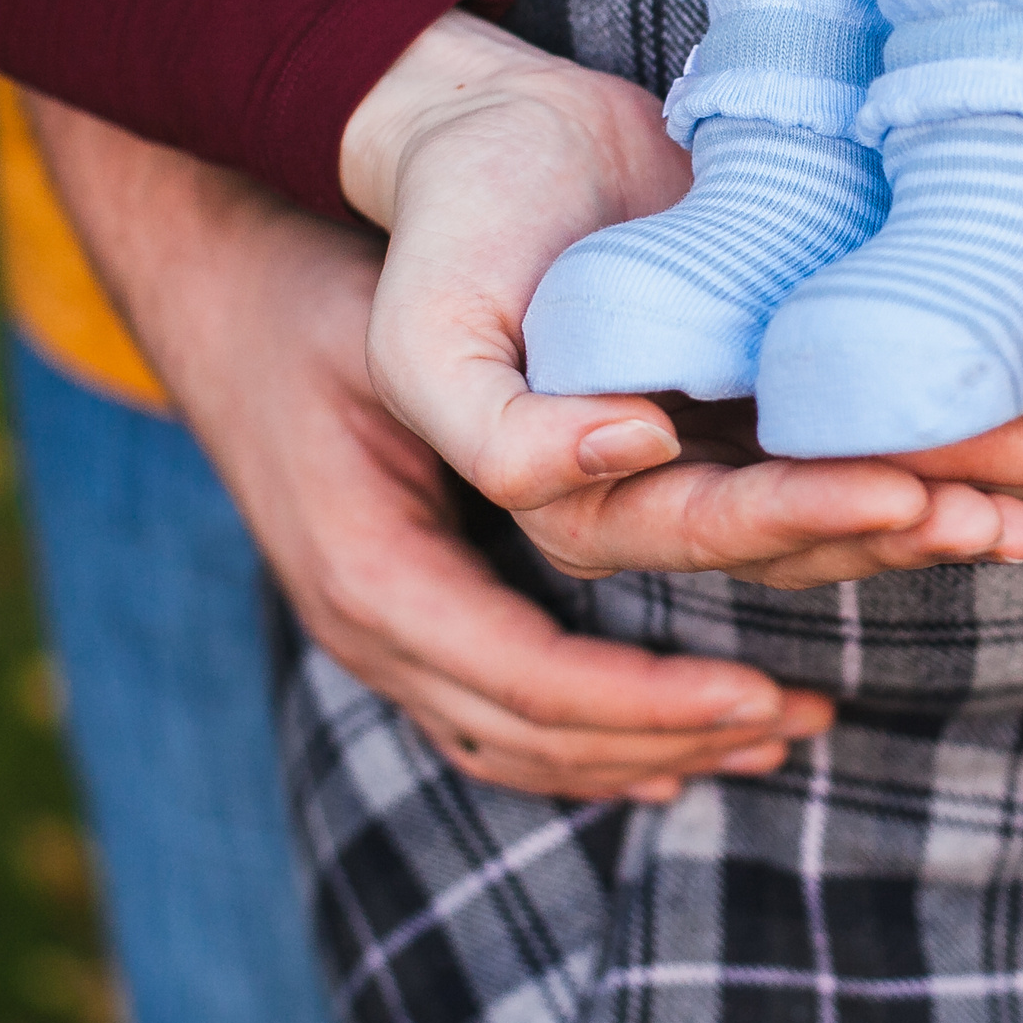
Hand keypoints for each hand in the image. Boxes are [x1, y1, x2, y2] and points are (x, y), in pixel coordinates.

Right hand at [27, 93, 833, 799]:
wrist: (213, 274)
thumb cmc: (317, 294)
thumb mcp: (403, 337)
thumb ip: (505, 410)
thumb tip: (640, 444)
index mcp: (375, 577)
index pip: (537, 687)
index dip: (657, 702)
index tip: (769, 692)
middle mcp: (371, 630)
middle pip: (544, 737)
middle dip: (681, 735)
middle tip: (809, 716)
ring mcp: (377, 633)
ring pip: (525, 746)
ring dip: (653, 748)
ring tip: (774, 731)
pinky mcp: (400, 610)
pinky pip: (499, 717)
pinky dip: (595, 740)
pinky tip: (674, 745)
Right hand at [341, 15, 1022, 588]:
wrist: (500, 132)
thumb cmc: (453, 222)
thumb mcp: (424, 331)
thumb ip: (496, 425)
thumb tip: (632, 447)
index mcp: (572, 501)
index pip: (705, 531)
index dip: (805, 524)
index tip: (904, 499)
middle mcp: (652, 496)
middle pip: (789, 540)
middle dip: (894, 534)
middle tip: (996, 520)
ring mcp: (713, 452)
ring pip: (833, 514)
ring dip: (927, 520)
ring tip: (1020, 516)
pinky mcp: (761, 397)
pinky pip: (848, 453)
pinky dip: (922, 463)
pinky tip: (1005, 468)